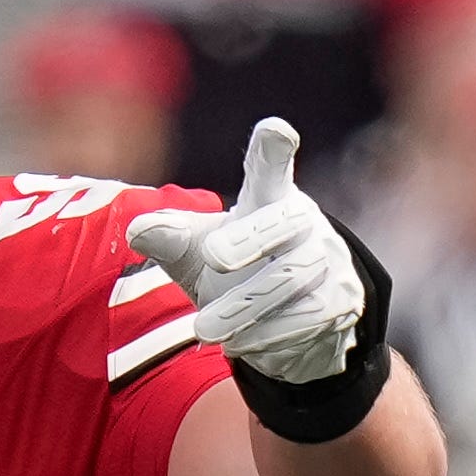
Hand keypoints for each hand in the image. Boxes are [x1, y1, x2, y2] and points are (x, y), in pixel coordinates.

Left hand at [124, 118, 364, 385]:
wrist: (290, 330)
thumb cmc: (238, 273)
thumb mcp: (198, 255)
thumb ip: (172, 239)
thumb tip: (136, 231)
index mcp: (269, 199)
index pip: (271, 168)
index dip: (272, 149)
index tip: (275, 130)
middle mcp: (304, 224)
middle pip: (286, 220)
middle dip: (251, 236)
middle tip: (211, 255)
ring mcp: (327, 262)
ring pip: (292, 277)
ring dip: (245, 305)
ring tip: (202, 329)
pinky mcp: (340, 304)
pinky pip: (307, 319)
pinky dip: (267, 334)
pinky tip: (236, 345)